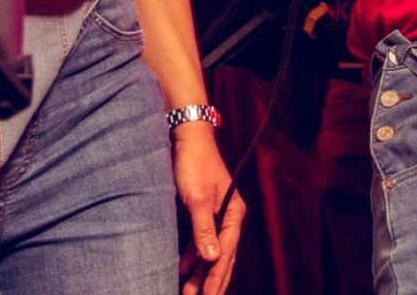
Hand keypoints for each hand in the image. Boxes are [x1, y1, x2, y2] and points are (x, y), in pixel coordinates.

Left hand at [172, 125, 243, 294]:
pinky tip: (183, 268)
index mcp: (233, 213)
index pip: (226, 253)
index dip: (216, 278)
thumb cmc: (193, 164)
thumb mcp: (197, 198)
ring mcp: (214, 214)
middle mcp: (227, 216)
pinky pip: (199, 241)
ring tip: (189, 292)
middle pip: (222, 256)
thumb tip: (212, 259)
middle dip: (211, 281)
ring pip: (210, 251)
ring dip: (200, 272)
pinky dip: (192, 256)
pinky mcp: (200, 211)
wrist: (185, 137)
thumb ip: (204, 229)